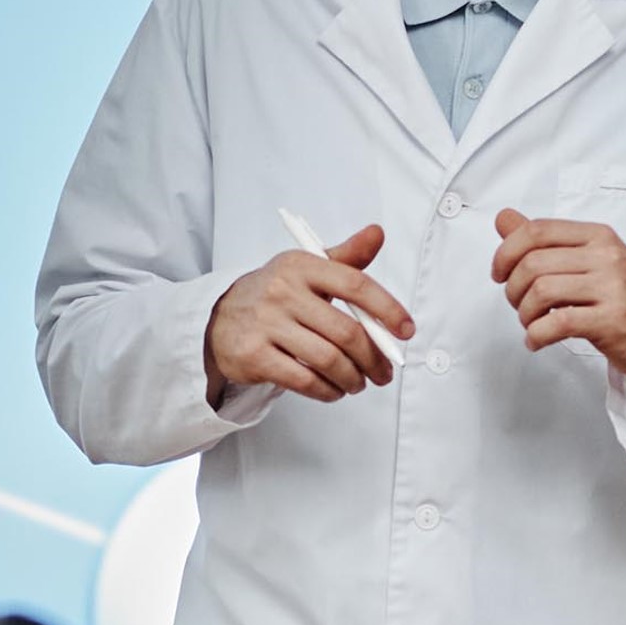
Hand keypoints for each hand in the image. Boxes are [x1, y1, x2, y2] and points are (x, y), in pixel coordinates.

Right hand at [206, 223, 419, 405]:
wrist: (219, 319)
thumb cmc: (275, 294)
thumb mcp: (307, 269)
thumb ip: (346, 258)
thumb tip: (378, 233)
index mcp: (301, 266)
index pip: (355, 285)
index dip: (388, 310)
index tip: (406, 331)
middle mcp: (282, 291)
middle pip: (346, 331)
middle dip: (374, 358)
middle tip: (384, 372)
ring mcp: (266, 324)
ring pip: (328, 360)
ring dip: (352, 378)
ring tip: (359, 382)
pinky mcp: (254, 355)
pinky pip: (304, 380)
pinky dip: (328, 391)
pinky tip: (334, 390)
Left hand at [490, 208, 625, 383]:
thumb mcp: (591, 258)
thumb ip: (546, 240)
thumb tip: (504, 218)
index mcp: (598, 236)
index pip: (537, 230)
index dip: (506, 252)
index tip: (500, 273)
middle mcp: (605, 257)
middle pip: (533, 263)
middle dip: (513, 289)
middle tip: (518, 304)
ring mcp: (611, 288)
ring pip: (541, 292)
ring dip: (524, 314)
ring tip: (531, 323)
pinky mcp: (611, 321)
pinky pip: (557, 324)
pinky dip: (536, 335)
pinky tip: (537, 340)